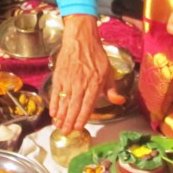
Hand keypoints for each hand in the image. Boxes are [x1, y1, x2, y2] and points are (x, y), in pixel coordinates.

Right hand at [49, 15, 123, 132]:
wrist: (81, 40)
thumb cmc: (96, 56)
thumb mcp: (108, 72)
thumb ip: (112, 89)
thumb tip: (120, 101)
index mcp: (94, 84)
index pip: (87, 106)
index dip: (82, 118)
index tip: (78, 128)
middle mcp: (81, 84)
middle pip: (74, 107)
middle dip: (69, 122)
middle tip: (66, 132)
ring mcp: (69, 80)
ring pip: (64, 102)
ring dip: (61, 116)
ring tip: (59, 126)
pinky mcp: (60, 76)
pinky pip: (56, 93)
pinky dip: (54, 103)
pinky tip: (53, 112)